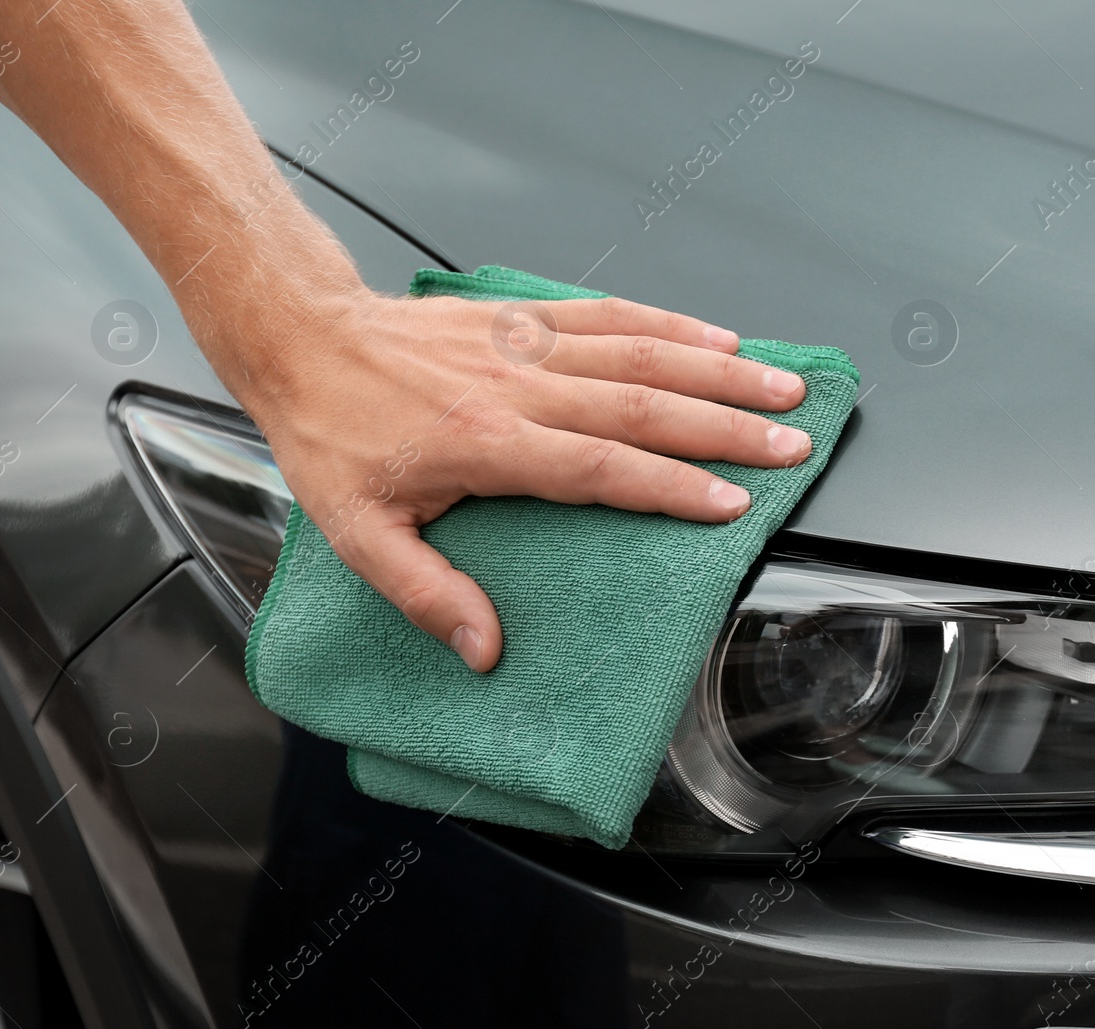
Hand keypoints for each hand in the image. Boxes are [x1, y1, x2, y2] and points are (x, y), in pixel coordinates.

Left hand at [241, 285, 809, 671]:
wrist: (304, 339)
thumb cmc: (333, 433)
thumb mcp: (358, 533)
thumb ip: (426, 593)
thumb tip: (484, 649)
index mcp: (486, 442)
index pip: (601, 468)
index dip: (672, 487)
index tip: (731, 504)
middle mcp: (520, 385)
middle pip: (644, 405)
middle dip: (727, 425)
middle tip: (790, 444)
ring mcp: (528, 344)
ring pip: (643, 352)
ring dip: (720, 370)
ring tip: (783, 386)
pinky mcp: (527, 316)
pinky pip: (611, 313)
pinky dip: (671, 322)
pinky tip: (719, 336)